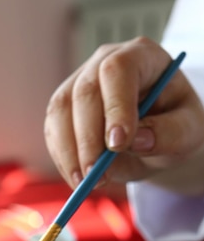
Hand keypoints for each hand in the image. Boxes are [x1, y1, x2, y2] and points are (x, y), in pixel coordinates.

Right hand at [44, 37, 203, 192]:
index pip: (118, 71)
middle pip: (83, 92)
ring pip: (60, 111)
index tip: (118, 145)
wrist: (155, 136)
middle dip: (88, 139)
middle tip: (97, 175)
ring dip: (69, 152)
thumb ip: (170, 134)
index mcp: (141, 56)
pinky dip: (62, 159)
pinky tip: (78, 179)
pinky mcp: (63, 110)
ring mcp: (78, 83)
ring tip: (86, 183)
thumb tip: (137, 141)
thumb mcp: (189, 132)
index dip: (115, 106)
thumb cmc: (175, 126)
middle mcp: (103, 63)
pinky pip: (53, 132)